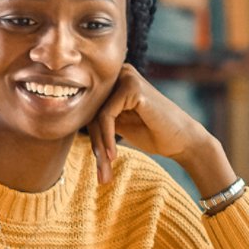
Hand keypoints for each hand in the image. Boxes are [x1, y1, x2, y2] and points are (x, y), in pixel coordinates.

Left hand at [88, 64, 208, 182]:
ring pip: (96, 116)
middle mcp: (118, 73)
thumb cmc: (152, 134)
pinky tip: (113, 155)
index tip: (99, 166)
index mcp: (113, 81)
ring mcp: (125, 77)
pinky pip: (106, 116)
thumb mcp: (118, 125)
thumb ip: (97, 120)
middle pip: (90, 112)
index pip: (90, 110)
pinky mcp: (132, 87)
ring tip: (106, 170)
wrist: (184, 140)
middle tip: (102, 174)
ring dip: (99, 146)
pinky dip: (106, 138)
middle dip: (95, 146)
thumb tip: (64, 124)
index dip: (92, 140)